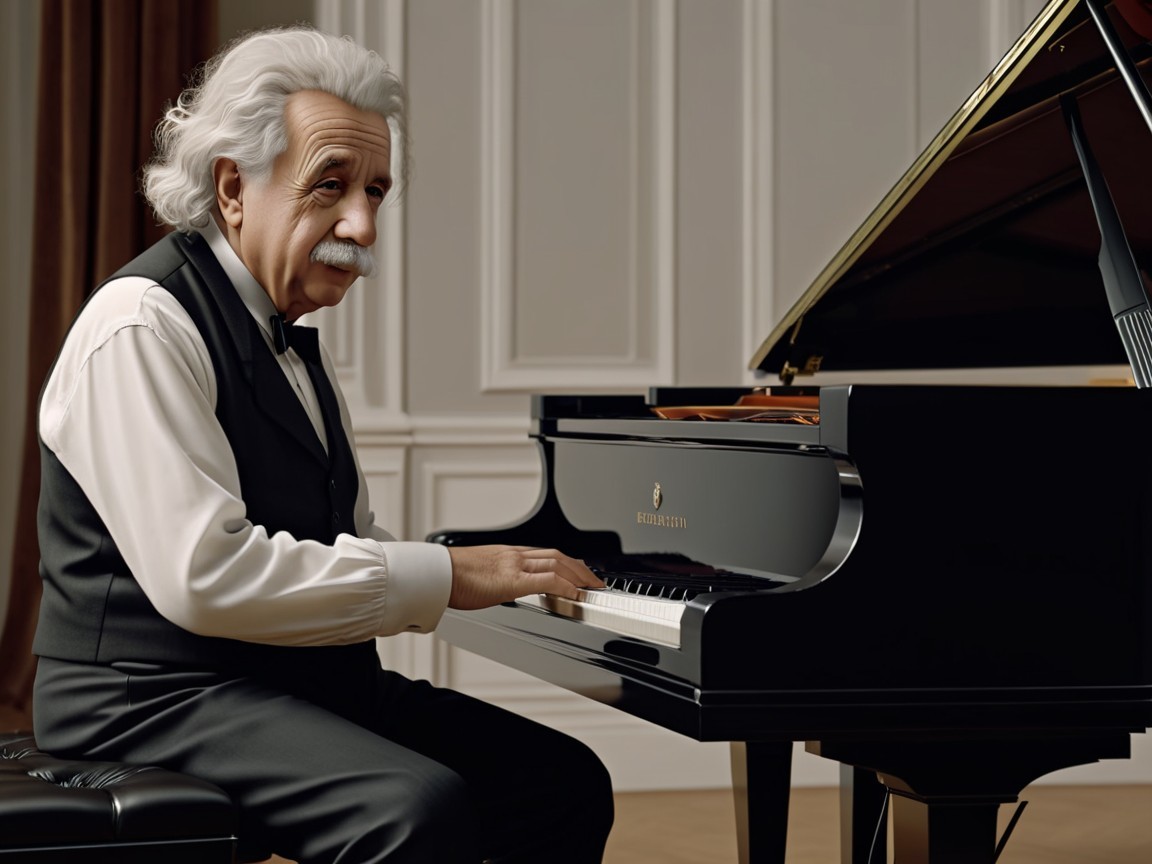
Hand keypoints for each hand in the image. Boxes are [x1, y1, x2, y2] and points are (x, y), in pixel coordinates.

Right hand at [445, 545, 604, 609]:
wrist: (434, 573)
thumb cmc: (446, 577)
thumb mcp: (476, 573)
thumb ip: (491, 578)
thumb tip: (493, 589)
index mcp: (504, 554)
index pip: (543, 554)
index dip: (564, 562)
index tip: (575, 571)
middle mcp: (513, 555)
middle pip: (556, 556)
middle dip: (579, 567)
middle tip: (593, 579)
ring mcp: (513, 565)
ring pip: (557, 563)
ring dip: (579, 575)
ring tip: (592, 587)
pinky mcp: (511, 580)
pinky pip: (547, 580)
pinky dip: (566, 585)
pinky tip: (576, 594)